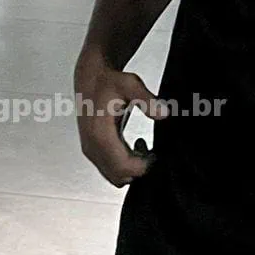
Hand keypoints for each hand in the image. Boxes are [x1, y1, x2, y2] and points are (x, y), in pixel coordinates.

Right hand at [74, 56, 167, 187]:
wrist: (90, 78)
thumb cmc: (108, 81)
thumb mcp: (130, 85)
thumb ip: (147, 100)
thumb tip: (164, 113)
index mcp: (99, 134)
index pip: (123, 167)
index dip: (143, 166)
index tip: (155, 154)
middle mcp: (92, 146)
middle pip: (119, 177)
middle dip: (138, 169)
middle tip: (151, 152)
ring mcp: (90, 150)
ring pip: (113, 177)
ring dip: (131, 168)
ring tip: (143, 148)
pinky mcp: (92, 150)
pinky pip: (109, 169)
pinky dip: (123, 165)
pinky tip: (133, 147)